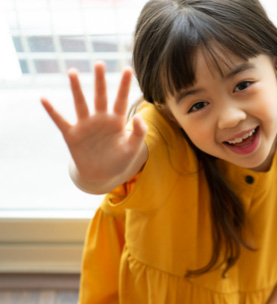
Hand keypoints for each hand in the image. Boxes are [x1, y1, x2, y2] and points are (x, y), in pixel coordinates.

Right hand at [41, 62, 146, 192]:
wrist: (101, 176)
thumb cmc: (118, 161)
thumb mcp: (132, 149)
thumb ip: (139, 133)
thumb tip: (141, 117)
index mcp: (116, 121)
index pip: (121, 100)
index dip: (125, 86)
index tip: (128, 69)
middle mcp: (100, 119)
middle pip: (100, 97)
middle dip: (100, 81)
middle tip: (99, 64)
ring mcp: (85, 125)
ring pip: (80, 104)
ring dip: (76, 89)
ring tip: (73, 72)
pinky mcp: (72, 135)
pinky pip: (60, 121)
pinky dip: (52, 111)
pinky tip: (43, 99)